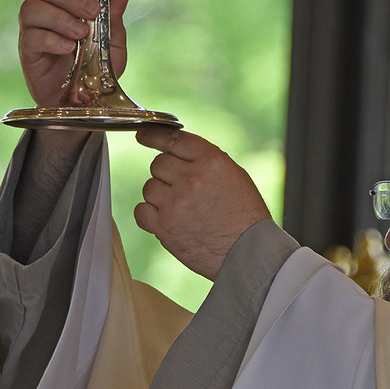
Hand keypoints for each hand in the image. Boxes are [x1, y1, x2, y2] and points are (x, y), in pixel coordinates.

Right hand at [18, 0, 130, 109]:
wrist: (82, 104)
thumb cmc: (95, 71)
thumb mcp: (112, 44)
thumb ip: (114, 17)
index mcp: (67, 2)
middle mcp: (46, 10)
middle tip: (92, 11)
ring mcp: (33, 29)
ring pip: (32, 7)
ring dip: (60, 17)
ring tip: (81, 34)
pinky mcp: (27, 51)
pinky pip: (31, 36)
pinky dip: (51, 39)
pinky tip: (68, 49)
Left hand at [134, 127, 271, 279]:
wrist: (248, 253)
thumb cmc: (246, 217)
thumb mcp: (235, 176)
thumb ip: (205, 160)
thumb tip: (176, 152)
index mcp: (211, 161)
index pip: (173, 139)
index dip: (153, 135)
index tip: (143, 136)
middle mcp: (191, 178)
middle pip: (158, 164)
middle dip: (168, 175)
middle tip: (184, 191)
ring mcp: (176, 203)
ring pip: (150, 187)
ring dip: (161, 196)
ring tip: (184, 210)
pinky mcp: (164, 227)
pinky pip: (141, 211)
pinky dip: (150, 215)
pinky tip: (168, 220)